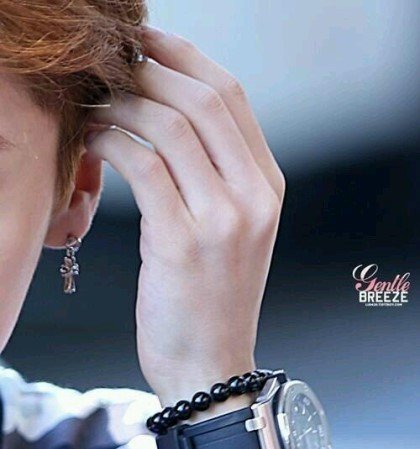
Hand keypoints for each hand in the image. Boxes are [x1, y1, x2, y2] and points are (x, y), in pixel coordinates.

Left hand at [84, 26, 285, 416]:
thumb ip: (216, 177)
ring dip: (124, 103)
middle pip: (204, 101)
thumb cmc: (211, 300)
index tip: (150, 45)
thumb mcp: (232, 233)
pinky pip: (142, 165)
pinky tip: (94, 139)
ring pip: (170, 126)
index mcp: (268, 189)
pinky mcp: (181, 241)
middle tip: (114, 64)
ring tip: (96, 104)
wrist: (210, 365)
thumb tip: (169, 119)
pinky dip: (111, 141)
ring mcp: (223, 219)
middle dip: (152, 69)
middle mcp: (254, 197)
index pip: (233, 99)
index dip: (187, 60)